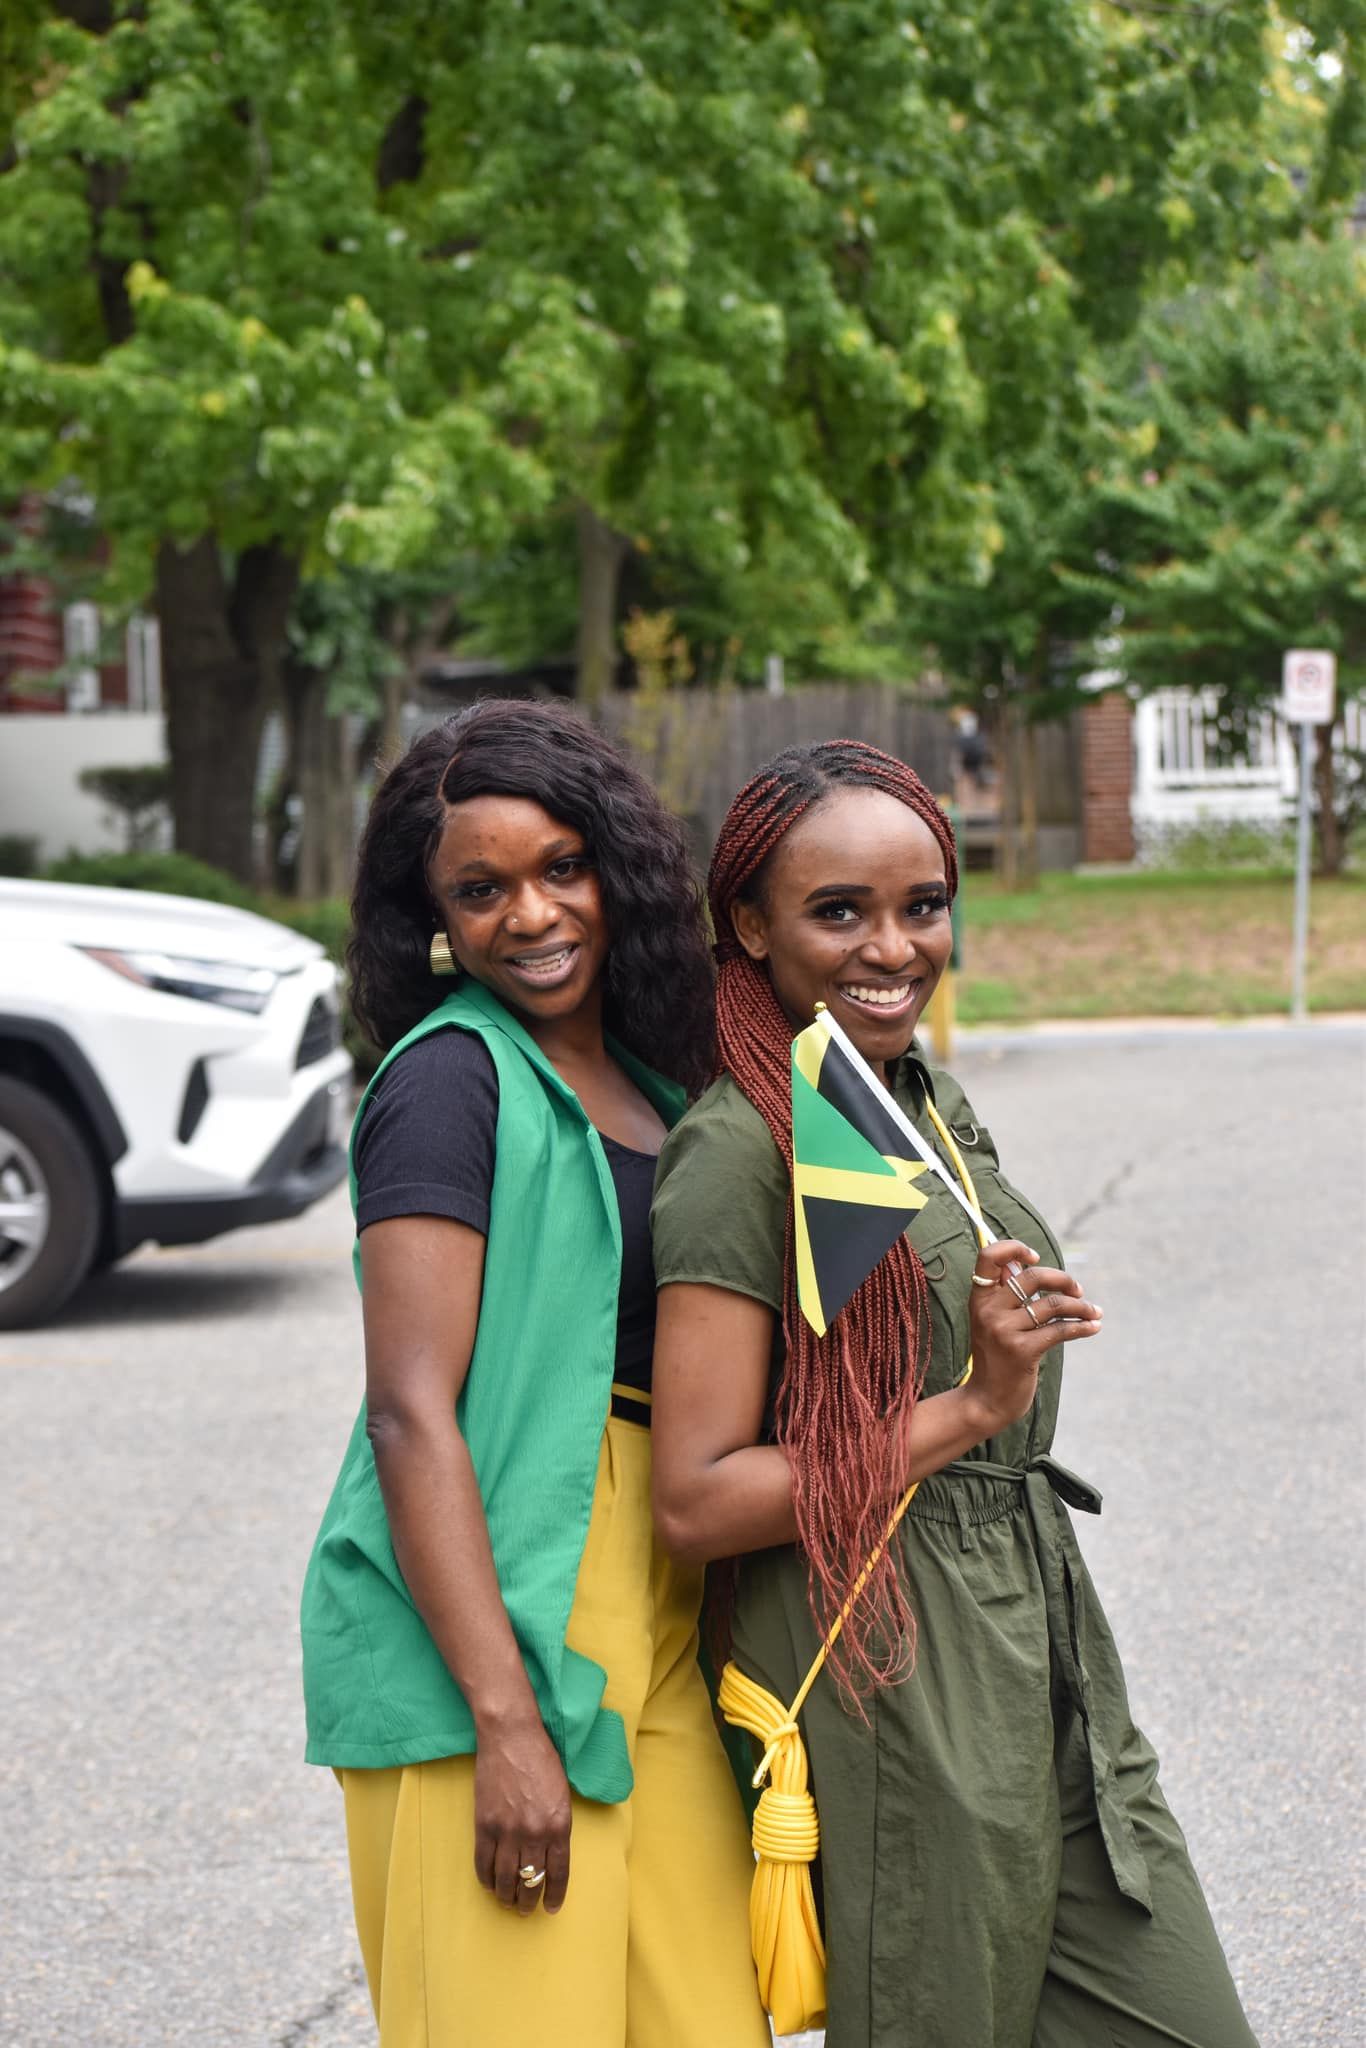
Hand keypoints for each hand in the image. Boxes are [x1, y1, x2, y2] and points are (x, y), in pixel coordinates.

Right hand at [472, 1715, 572, 1915]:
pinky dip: (486, 1879)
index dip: (555, 1895)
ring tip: (508, 1902)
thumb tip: (551, 1855)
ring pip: (506, 1878)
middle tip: (526, 1909)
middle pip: (531, 1880)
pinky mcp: (484, 1824)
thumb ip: (558, 1826)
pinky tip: (489, 1884)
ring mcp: (507, 1830)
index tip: (552, 1908)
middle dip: (529, 1900)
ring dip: (507, 1895)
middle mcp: (534, 1833)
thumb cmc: (542, 1760)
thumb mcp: (562, 1795)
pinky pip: (483, 1863)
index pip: (559, 1873)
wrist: (512, 1736)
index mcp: (559, 1825)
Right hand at [965, 1238, 1102, 1435]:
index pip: (989, 1257)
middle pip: (1032, 1277)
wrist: (987, 1399)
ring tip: (1094, 1312)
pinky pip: (1060, 1330)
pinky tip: (1094, 1326)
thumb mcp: (991, 1321)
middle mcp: (989, 1310)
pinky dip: (1083, 1326)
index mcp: (979, 1298)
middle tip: (1079, 1290)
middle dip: (1063, 1280)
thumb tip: (1025, 1264)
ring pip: (1054, 1305)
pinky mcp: (1022, 1351)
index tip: (1035, 1258)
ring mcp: (1004, 1330)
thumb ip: (1005, 1293)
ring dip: (1082, 1307)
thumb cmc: (995, 1356)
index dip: (1014, 1248)